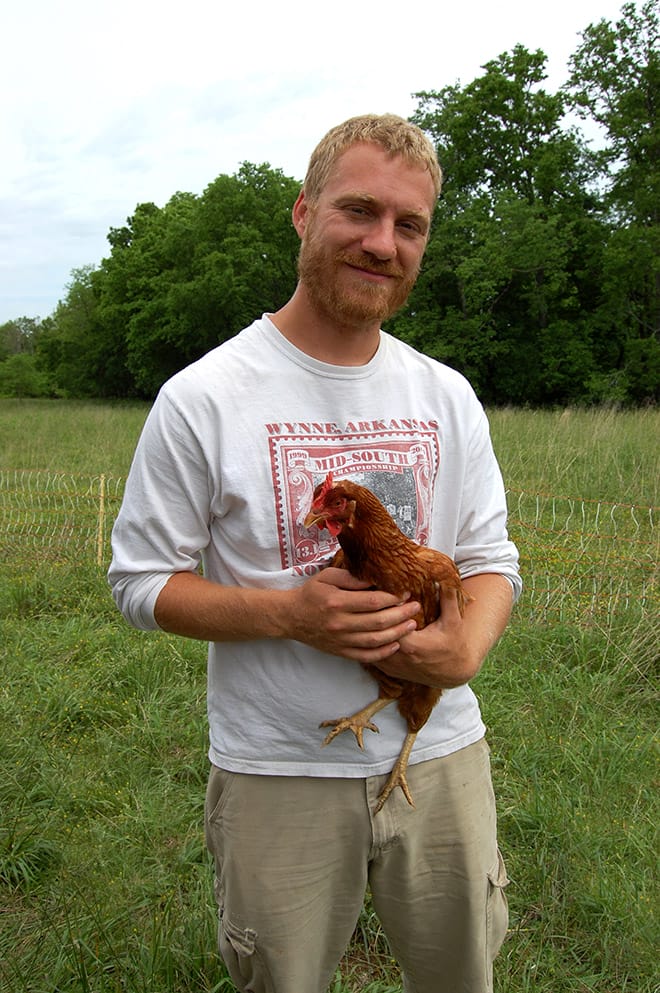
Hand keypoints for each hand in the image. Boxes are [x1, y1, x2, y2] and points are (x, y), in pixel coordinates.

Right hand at [289, 567, 420, 663]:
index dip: (393, 598)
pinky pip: (366, 656)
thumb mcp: (327, 576)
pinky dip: (383, 653)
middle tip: (415, 607)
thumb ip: (351, 577)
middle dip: (401, 614)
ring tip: (412, 625)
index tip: (405, 593)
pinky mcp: (341, 652)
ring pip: (376, 640)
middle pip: (378, 621)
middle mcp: (340, 623)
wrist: (291, 617)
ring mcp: (341, 640)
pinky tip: (395, 645)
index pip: (373, 601)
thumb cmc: (311, 593)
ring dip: (398, 633)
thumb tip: (375, 580)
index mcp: (337, 602)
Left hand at [374, 573, 513, 688]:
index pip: (387, 624)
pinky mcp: (387, 670)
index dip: (384, 608)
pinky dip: (367, 640)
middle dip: (371, 616)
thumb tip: (445, 577)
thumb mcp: (454, 621)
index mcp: (412, 646)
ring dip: (367, 629)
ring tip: (366, 611)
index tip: (385, 594)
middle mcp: (398, 658)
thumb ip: (448, 598)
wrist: (452, 672)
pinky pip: (369, 653)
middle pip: (374, 634)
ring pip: (368, 645)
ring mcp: (391, 666)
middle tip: (369, 598)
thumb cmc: (453, 644)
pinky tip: (367, 626)